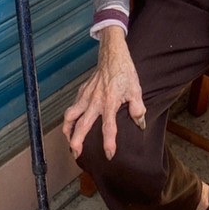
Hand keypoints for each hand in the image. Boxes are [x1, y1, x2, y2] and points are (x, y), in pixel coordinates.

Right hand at [62, 28, 145, 160]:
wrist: (112, 54)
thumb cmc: (124, 72)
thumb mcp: (136, 90)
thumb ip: (138, 108)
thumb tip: (140, 123)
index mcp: (109, 103)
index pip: (108, 128)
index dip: (109, 143)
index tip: (109, 155)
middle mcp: (94, 101)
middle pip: (82, 125)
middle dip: (77, 142)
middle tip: (76, 154)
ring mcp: (86, 96)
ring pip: (71, 116)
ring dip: (68, 130)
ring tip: (69, 141)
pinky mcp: (82, 91)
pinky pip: (73, 106)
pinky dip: (70, 117)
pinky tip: (72, 123)